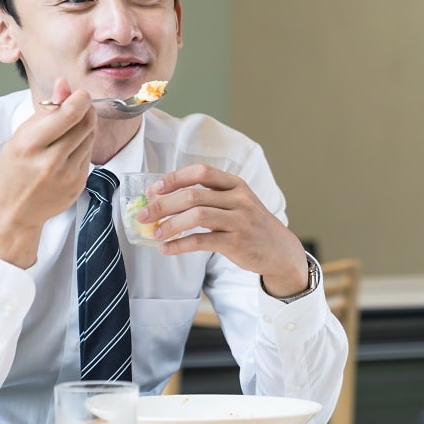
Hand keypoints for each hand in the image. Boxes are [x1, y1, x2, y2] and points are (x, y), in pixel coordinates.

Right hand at [0, 79, 96, 267]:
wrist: (12, 212)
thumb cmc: (11, 171)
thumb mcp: (19, 137)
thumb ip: (45, 112)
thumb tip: (64, 85)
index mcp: (30, 145)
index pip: (69, 114)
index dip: (80, 98)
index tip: (79, 94)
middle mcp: (51, 161)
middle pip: (86, 124)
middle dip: (86, 109)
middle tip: (79, 104)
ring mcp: (68, 175)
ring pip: (90, 138)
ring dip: (86, 126)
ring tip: (71, 126)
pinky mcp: (79, 184)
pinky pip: (89, 155)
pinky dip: (83, 145)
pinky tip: (70, 147)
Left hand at [137, 164, 309, 296]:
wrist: (280, 251)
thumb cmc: (252, 226)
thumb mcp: (238, 203)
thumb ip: (211, 198)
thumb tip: (167, 201)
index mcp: (236, 184)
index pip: (201, 172)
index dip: (175, 178)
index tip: (154, 189)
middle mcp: (239, 198)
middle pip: (193, 194)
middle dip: (163, 204)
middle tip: (143, 215)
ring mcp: (239, 220)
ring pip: (196, 215)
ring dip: (170, 224)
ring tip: (154, 233)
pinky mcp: (237, 242)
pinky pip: (201, 241)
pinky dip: (179, 245)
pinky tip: (167, 249)